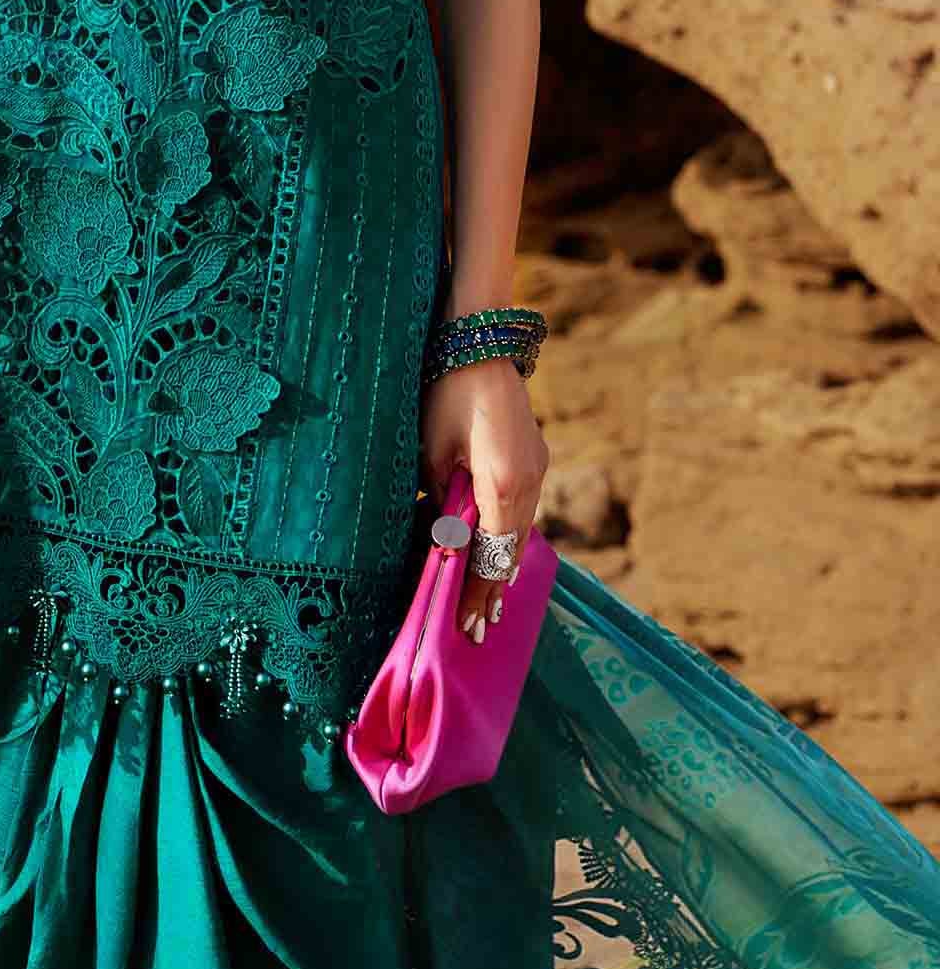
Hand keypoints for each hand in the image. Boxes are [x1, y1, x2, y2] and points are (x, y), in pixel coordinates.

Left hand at [419, 355, 548, 643]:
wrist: (481, 339)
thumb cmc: (447, 392)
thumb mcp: (432, 451)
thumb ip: (440, 502)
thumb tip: (438, 542)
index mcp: (504, 485)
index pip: (491, 555)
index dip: (476, 592)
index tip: (466, 627)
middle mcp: (530, 482)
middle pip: (511, 550)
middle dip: (492, 589)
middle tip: (476, 629)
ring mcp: (537, 468)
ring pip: (520, 531)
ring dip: (503, 565)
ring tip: (487, 603)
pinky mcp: (534, 457)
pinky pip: (522, 510)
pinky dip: (509, 537)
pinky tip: (498, 553)